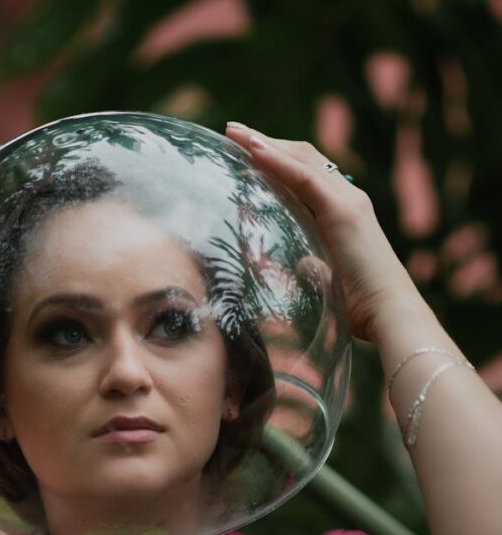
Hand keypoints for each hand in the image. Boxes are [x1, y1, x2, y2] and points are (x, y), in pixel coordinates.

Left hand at [225, 123, 426, 342]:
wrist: (389, 314)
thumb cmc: (361, 306)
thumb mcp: (331, 280)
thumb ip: (316, 268)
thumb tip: (301, 265)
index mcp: (345, 212)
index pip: (307, 173)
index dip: (278, 158)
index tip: (245, 150)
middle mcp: (349, 198)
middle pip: (303, 157)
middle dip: (267, 142)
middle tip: (232, 133)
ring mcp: (348, 201)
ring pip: (302, 160)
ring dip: (264, 143)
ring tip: (234, 133)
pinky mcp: (342, 212)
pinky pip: (303, 178)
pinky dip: (276, 161)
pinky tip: (252, 149)